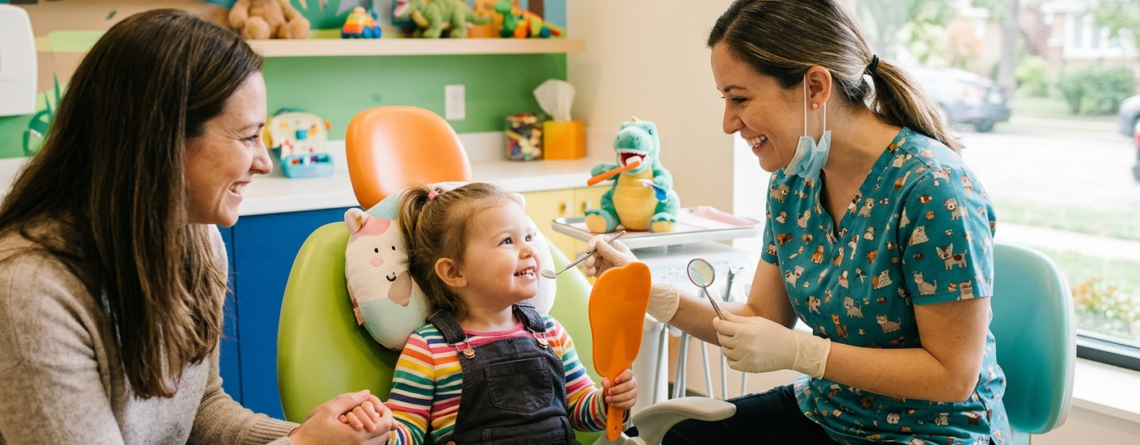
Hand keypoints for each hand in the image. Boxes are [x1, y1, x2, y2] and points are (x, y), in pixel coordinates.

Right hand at [290, 390, 392, 444]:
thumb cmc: (312, 431)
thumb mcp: (328, 411)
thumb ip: (348, 400)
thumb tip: (366, 393)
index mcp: (358, 435)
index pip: (385, 423)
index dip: (386, 413)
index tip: (379, 406)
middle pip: (385, 434)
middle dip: (384, 421)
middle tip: (375, 412)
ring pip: (379, 442)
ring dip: (379, 431)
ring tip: (369, 421)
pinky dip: (372, 439)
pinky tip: (362, 431)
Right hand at [582, 235, 636, 277]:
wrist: (634, 284)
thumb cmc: (633, 270)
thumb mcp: (622, 259)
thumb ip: (609, 251)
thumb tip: (598, 242)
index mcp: (614, 247)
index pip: (601, 240)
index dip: (593, 243)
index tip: (589, 249)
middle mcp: (608, 253)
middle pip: (594, 250)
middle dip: (589, 256)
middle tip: (589, 263)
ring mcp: (604, 262)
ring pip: (591, 259)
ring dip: (588, 264)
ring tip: (590, 271)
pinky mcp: (601, 272)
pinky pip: (592, 269)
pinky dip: (589, 271)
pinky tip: (591, 274)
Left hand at [601, 368, 636, 410]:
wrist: (615, 394)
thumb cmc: (612, 384)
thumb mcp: (607, 381)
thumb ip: (605, 381)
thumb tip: (607, 383)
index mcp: (628, 375)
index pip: (629, 373)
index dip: (623, 377)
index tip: (615, 380)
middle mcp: (633, 383)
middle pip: (628, 385)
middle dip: (617, 389)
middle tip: (609, 392)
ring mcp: (634, 392)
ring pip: (627, 396)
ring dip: (616, 398)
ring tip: (608, 399)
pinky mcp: (633, 401)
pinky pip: (628, 403)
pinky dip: (619, 404)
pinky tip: (613, 403)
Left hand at [713, 312, 830, 378]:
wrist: (790, 350)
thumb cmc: (774, 332)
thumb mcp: (757, 321)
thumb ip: (737, 319)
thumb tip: (721, 314)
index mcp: (746, 331)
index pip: (721, 326)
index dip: (717, 321)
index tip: (718, 320)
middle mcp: (744, 346)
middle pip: (721, 338)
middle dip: (722, 332)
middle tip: (729, 329)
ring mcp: (745, 358)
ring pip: (725, 351)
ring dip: (727, 345)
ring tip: (738, 341)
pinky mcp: (748, 368)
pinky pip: (731, 363)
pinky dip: (731, 357)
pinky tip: (739, 352)